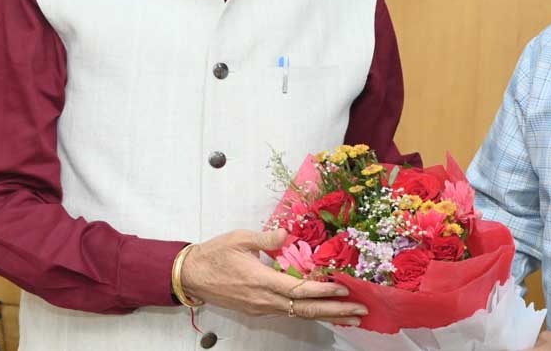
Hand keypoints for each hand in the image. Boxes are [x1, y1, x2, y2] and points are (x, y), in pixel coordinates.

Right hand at [181, 228, 366, 325]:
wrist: (191, 275)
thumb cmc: (214, 255)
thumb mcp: (239, 238)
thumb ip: (266, 237)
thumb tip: (286, 234)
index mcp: (262, 281)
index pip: (299, 290)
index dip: (323, 291)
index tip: (344, 290)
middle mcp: (264, 300)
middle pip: (305, 309)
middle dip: (336, 312)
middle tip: (360, 312)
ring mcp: (262, 307)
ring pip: (299, 314)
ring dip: (326, 314)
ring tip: (350, 315)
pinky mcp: (258, 308)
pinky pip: (289, 312)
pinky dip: (310, 311)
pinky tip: (323, 309)